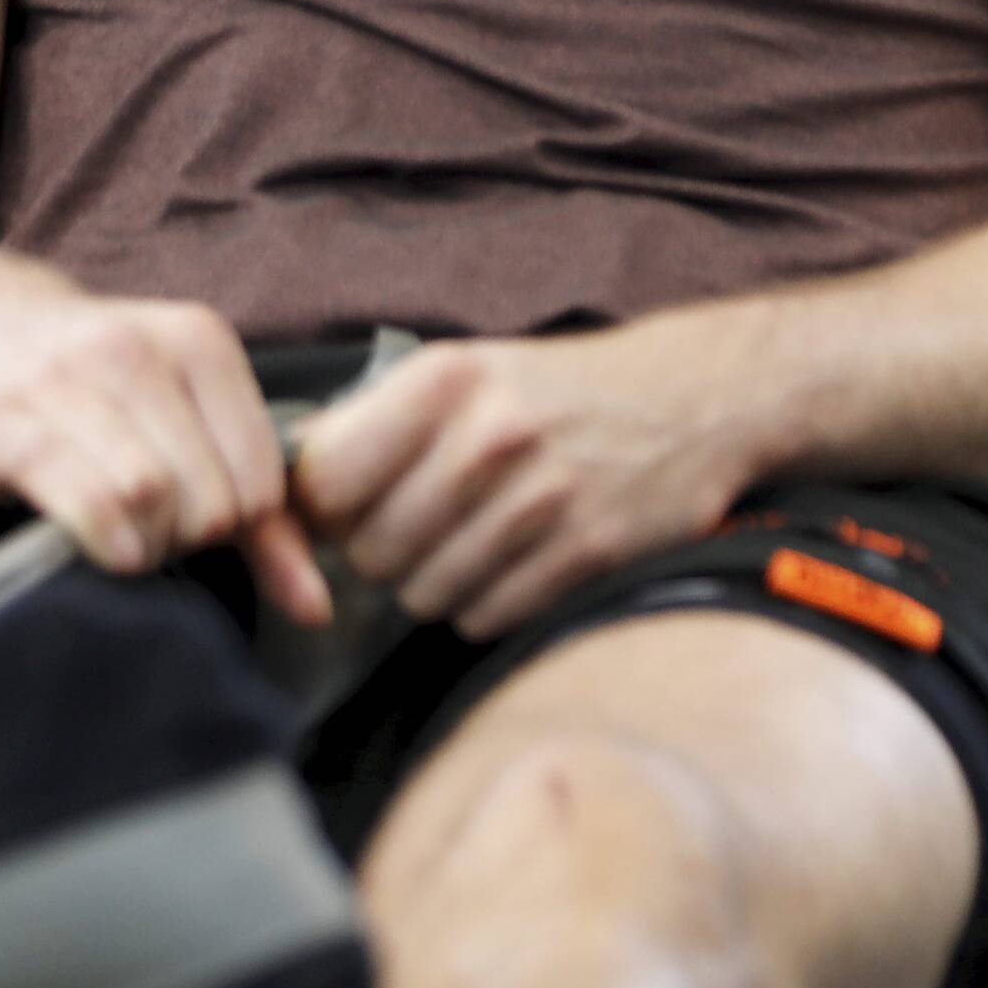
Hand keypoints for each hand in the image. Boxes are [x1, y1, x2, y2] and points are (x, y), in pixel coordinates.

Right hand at [0, 250, 333, 622]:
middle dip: (187, 538)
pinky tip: (103, 544)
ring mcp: (68, 382)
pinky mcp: (8, 425)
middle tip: (152, 530)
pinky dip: (106, 538)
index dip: (236, 524)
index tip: (196, 519)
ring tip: (120, 531)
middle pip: (210, 498)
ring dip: (144, 543)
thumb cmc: (87, 384)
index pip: (262, 479)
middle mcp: (138, 352)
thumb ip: (258, 514)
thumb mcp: (185, 421)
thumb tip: (316, 605)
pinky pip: (84, 499)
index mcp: (200, 342)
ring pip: (152, 497)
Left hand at [289, 321, 763, 639]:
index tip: (340, 511)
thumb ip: (379, 420)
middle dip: (378, 552)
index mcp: (446, 380)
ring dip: (432, 583)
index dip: (320, 510)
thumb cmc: (561, 389)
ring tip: (467, 543)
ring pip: (422, 594)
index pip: (325, 480)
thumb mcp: (466, 371)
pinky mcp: (585, 552)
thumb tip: (293, 478)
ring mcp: (541, 499)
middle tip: (413, 530)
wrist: (694, 396)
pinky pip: (483, 616)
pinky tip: (510, 564)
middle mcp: (489, 437)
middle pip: (369, 550)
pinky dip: (483, 604)